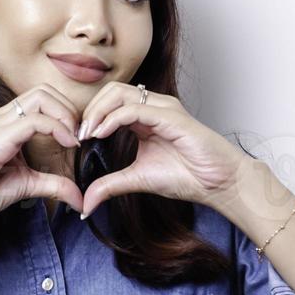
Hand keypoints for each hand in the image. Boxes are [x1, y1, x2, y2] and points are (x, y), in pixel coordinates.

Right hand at [0, 85, 84, 233]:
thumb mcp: (25, 186)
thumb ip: (52, 186)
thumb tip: (79, 198)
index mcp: (5, 124)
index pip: (42, 99)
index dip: (65, 114)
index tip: (77, 140)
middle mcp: (1, 118)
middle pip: (44, 90)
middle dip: (69, 109)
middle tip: (79, 137)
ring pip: (41, 96)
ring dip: (65, 115)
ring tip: (73, 140)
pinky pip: (35, 120)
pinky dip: (58, 128)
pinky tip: (66, 145)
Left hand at [76, 83, 247, 217]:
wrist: (219, 183)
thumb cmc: (188, 177)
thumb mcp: (138, 180)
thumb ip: (110, 186)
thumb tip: (86, 203)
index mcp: (145, 117)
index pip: (110, 102)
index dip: (89, 116)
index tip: (75, 139)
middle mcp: (154, 106)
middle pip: (112, 91)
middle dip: (90, 110)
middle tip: (78, 135)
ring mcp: (164, 108)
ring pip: (120, 94)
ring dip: (97, 111)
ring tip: (87, 134)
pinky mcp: (172, 117)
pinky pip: (135, 108)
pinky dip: (113, 118)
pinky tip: (101, 134)